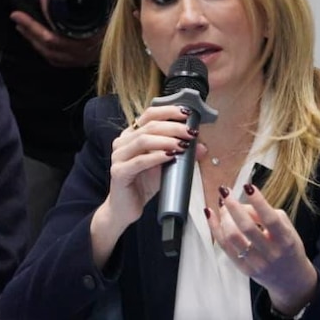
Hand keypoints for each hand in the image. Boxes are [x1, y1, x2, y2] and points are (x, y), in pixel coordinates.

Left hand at [8, 0, 120, 66]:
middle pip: (47, 42)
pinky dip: (40, 47)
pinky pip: (52, 58)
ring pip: (47, 51)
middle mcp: (78, 52)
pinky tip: (33, 38)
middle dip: (30, 28)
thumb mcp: (117, 7)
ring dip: (32, 37)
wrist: (127, 51)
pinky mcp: (73, 63)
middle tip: (16, 15)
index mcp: (87, 38)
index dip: (48, 14)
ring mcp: (74, 59)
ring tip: (20, 24)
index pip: (59, 29)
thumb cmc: (119, 28)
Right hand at [102, 105, 201, 229]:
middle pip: (149, 126)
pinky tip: (170, 156)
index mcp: (132, 134)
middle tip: (190, 133)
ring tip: (183, 145)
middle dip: (173, 127)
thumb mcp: (165, 165)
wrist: (126, 209)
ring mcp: (118, 156)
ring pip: (143, 140)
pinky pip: (139, 161)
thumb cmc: (143, 184)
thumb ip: (180, 153)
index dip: (169, 111)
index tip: (187, 114)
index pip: (150, 114)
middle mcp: (122, 142)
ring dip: (166, 140)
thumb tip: (202, 146)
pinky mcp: (118, 172)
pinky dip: (156, 157)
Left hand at [208, 184, 316, 315]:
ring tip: (222, 204)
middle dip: (233, 206)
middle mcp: (271, 253)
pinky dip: (215, 229)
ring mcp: (256, 263)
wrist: (289, 278)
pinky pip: (225, 247)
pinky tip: (211, 215)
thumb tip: (242, 205)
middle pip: (247, 228)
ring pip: (233, 237)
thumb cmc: (288, 247)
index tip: (248, 186)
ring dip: (223, 217)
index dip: (258, 202)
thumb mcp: (287, 228)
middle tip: (225, 191)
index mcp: (285, 239)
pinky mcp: (243, 269)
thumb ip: (267, 214)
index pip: (270, 219)